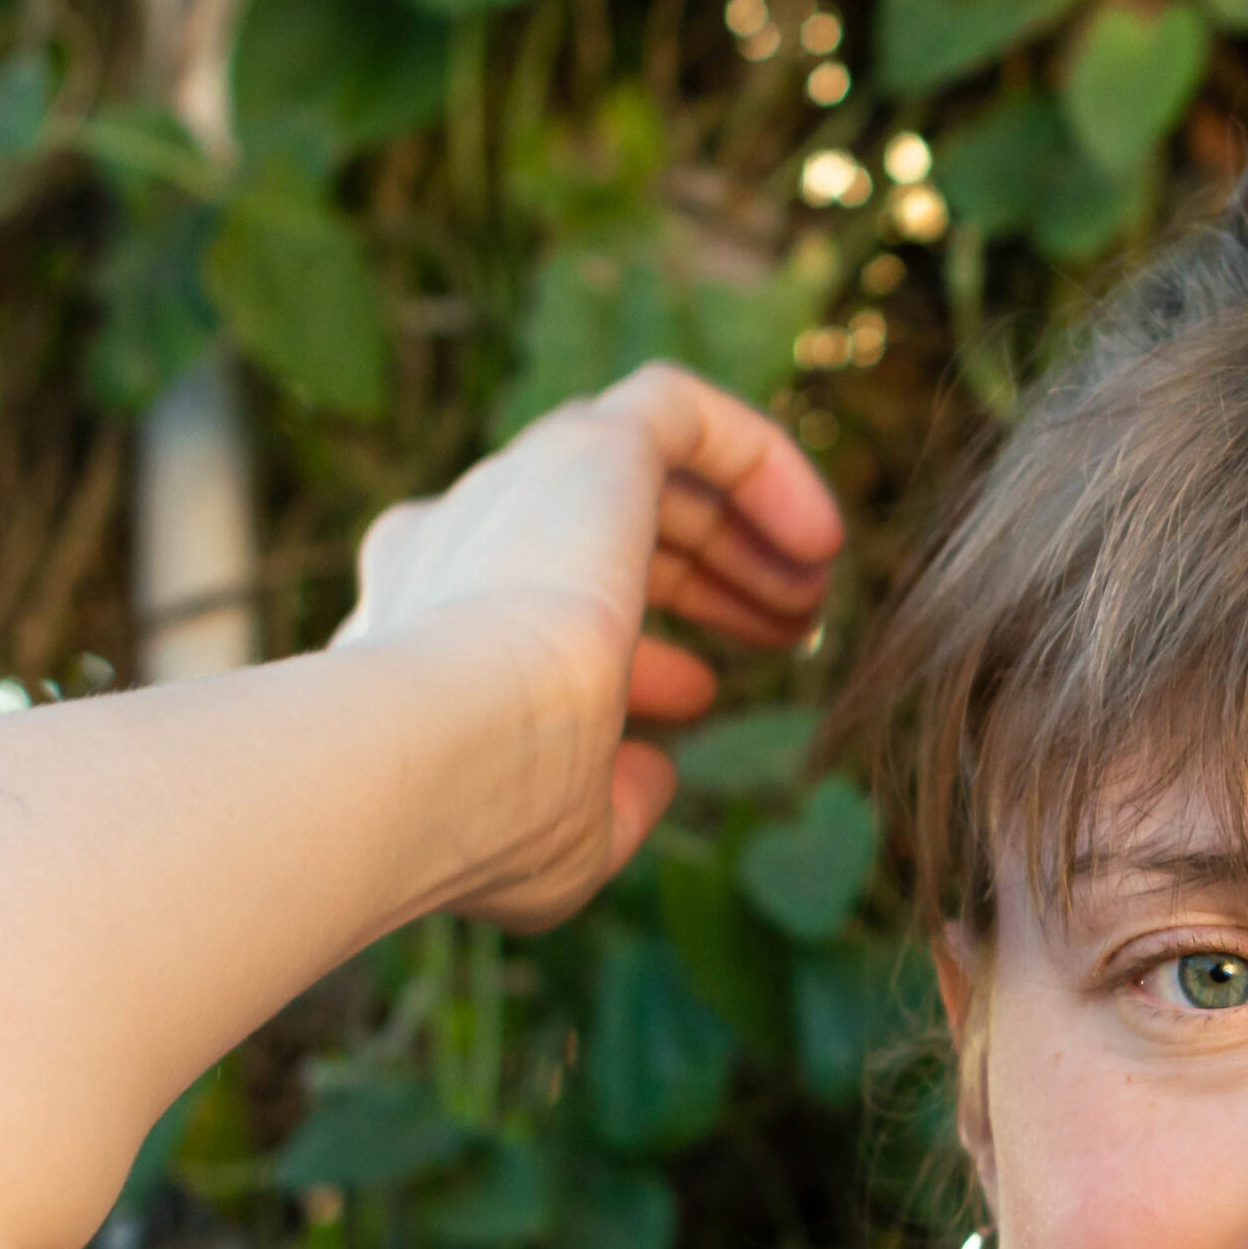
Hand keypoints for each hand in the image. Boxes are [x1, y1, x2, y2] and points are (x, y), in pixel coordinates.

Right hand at [330, 364, 844, 929]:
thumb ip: (610, 805)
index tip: (702, 700)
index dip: (639, 654)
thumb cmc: (487, 815)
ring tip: (813, 594)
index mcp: (426, 625)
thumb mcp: (562, 840)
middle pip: (600, 534)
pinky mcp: (584, 447)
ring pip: (642, 470)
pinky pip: (677, 408)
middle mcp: (457, 540)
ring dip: (738, 530)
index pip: (540, 609)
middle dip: (706, 582)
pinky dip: (758, 457)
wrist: (432, 746)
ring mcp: (515, 487)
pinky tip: (821, 536)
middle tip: (786, 634)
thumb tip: (657, 774)